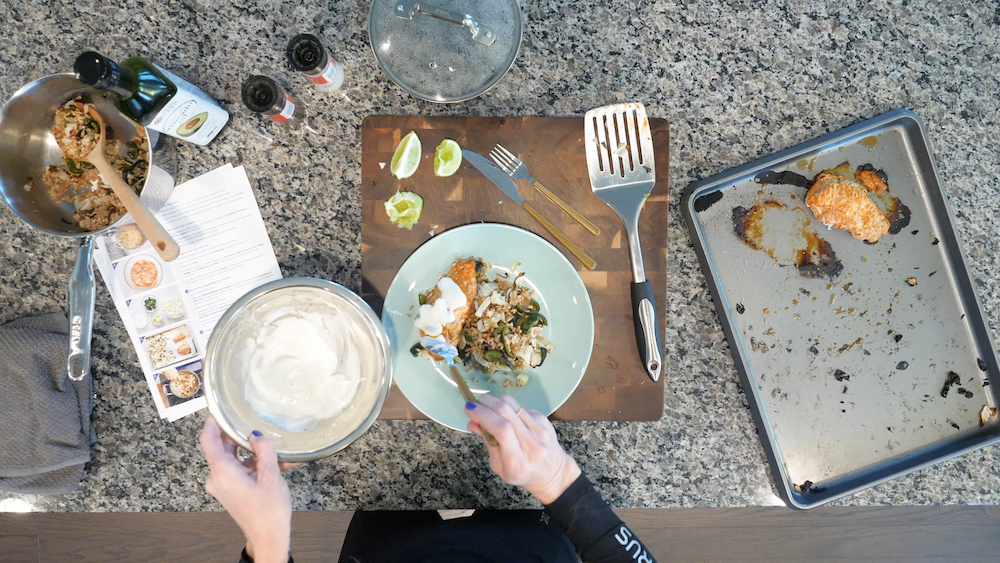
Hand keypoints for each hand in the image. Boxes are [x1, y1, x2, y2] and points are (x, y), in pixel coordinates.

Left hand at [199, 415, 292, 562]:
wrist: (268, 537)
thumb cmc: (269, 511)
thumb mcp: (272, 476)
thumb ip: (264, 450)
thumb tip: (257, 434)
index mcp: (223, 472)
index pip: (208, 439)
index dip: (212, 421)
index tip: (220, 408)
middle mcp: (217, 477)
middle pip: (223, 446)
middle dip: (242, 436)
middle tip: (257, 423)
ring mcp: (223, 483)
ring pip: (235, 457)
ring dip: (254, 452)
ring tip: (276, 449)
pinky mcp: (230, 488)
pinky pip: (240, 468)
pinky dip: (256, 464)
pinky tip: (278, 463)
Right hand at [465, 394, 580, 503]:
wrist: (552, 472)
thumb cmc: (522, 473)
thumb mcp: (499, 467)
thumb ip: (488, 443)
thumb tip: (472, 422)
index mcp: (518, 462)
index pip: (502, 430)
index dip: (483, 415)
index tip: (469, 408)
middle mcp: (532, 444)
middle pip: (507, 413)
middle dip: (486, 403)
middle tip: (475, 403)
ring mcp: (541, 430)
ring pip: (514, 406)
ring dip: (496, 401)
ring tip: (486, 405)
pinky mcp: (544, 420)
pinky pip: (521, 407)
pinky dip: (509, 408)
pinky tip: (506, 416)